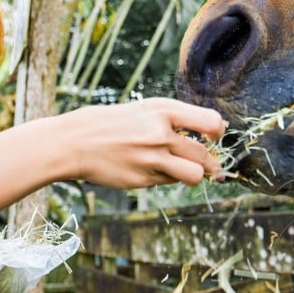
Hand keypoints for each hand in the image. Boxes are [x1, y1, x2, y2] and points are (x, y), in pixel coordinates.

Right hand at [60, 97, 224, 188]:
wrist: (75, 142)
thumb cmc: (113, 123)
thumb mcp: (145, 110)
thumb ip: (175, 120)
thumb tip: (211, 132)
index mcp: (163, 110)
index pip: (211, 121)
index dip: (218, 132)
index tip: (213, 137)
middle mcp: (160, 134)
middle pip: (204, 154)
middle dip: (209, 162)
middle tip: (204, 163)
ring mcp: (151, 158)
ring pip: (194, 174)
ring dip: (195, 175)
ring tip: (187, 171)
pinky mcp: (142, 179)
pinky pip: (169, 182)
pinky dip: (167, 177)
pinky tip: (151, 168)